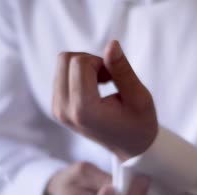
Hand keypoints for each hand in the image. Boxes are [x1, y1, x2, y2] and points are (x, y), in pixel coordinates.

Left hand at [52, 40, 158, 159]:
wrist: (130, 147)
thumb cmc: (139, 123)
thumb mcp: (138, 97)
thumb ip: (122, 71)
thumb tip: (111, 44)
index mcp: (84, 110)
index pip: (79, 63)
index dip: (100, 61)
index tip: (114, 76)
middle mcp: (64, 111)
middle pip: (66, 59)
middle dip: (90, 61)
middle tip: (109, 78)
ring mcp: (57, 110)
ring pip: (62, 63)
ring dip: (84, 66)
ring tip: (103, 84)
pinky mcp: (56, 107)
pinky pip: (61, 73)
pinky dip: (78, 74)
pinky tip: (94, 89)